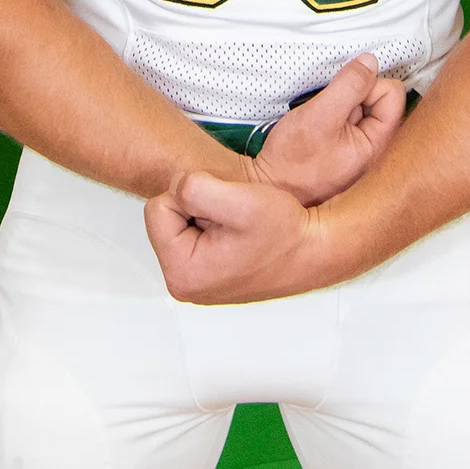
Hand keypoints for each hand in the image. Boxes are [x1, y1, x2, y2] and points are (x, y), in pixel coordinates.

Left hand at [144, 170, 349, 304]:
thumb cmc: (285, 234)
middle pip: (164, 217)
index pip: (157, 209)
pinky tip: (237, 232)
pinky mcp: (205, 272)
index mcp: (183, 273)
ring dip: (206, 213)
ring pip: (178, 222)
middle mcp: (183, 283)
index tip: (225, 208)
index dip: (192, 195)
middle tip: (232, 217)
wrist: (312, 249)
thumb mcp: (241, 200)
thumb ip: (196, 188)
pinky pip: (192, 233)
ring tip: (237, 225)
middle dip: (197, 206)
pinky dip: (213, 224)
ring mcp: (194, 280)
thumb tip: (175, 185)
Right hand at [250, 57, 407, 205]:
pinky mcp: (344, 147)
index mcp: (378, 146)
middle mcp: (374, 148)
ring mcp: (359, 148)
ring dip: (339, 103)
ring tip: (320, 118)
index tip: (341, 95)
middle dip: (353, 94)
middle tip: (329, 109)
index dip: (367, 85)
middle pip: (379, 97)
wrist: (268, 189)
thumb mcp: (320, 115)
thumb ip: (349, 86)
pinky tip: (317, 125)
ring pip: (361, 105)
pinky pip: (347, 116)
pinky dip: (332, 112)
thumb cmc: (292, 162)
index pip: (392, 94)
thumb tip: (370, 62)